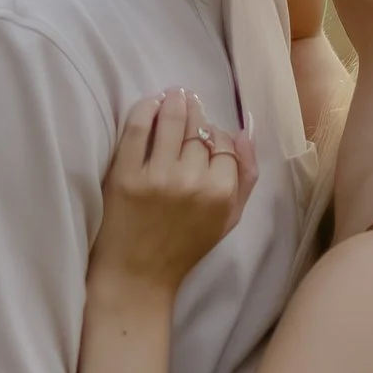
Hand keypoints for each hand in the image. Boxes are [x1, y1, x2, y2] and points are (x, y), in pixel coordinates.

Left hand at [92, 91, 255, 298]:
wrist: (138, 276)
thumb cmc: (184, 248)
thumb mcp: (228, 220)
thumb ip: (245, 179)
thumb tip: (246, 132)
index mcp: (221, 194)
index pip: (224, 143)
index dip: (215, 133)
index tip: (205, 133)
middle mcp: (192, 183)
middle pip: (198, 130)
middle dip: (195, 112)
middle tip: (187, 101)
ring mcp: (158, 178)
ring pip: (171, 120)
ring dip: (173, 101)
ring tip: (173, 96)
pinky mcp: (126, 176)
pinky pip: (138, 127)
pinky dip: (145, 108)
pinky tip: (150, 104)